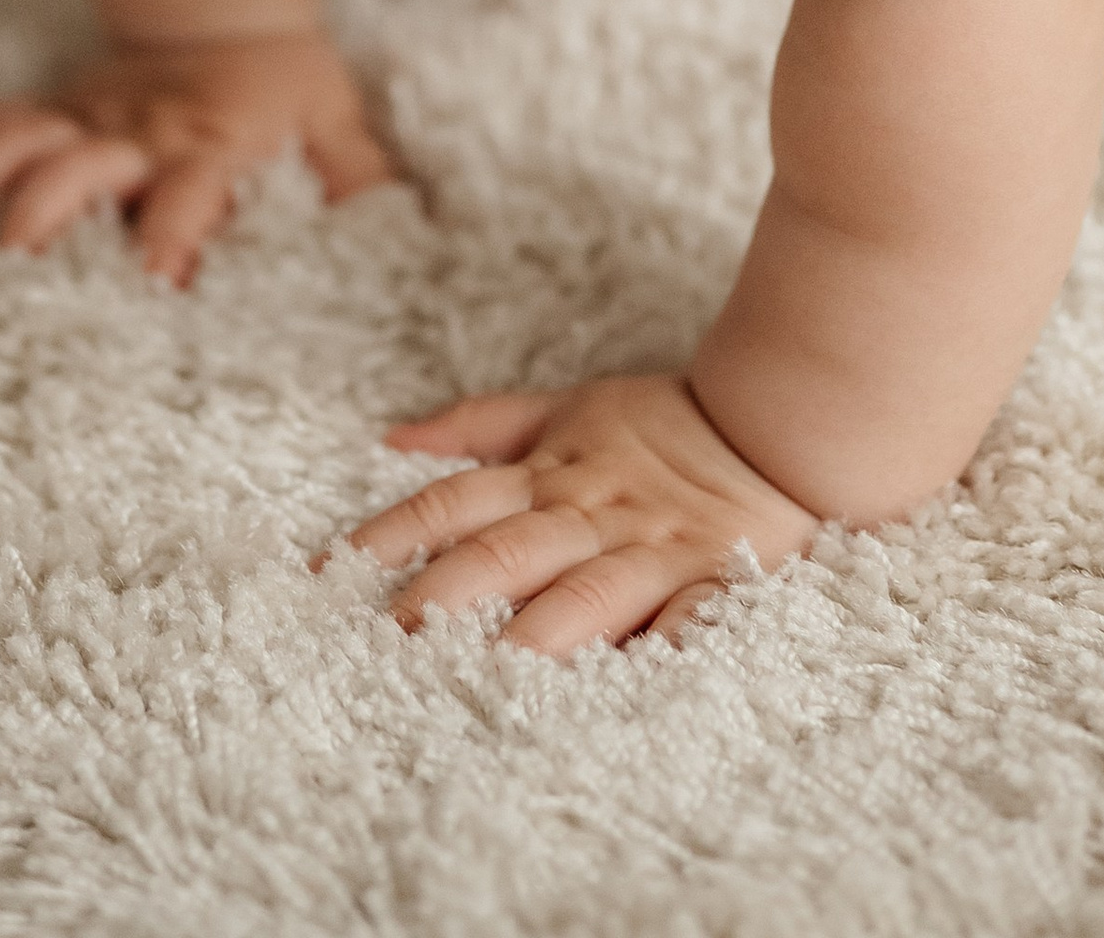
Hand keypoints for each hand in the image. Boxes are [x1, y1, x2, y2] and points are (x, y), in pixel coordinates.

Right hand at [0, 28, 396, 285]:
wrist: (233, 12)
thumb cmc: (289, 89)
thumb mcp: (336, 124)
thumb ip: (357, 182)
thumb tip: (388, 237)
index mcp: (211, 147)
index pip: (192, 190)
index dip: (176, 227)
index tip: (156, 270)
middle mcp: (144, 135)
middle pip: (91, 164)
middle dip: (52, 204)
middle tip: (15, 250)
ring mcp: (95, 118)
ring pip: (30, 138)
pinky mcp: (64, 108)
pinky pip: (8, 117)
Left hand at [337, 372, 821, 654]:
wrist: (776, 422)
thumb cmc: (661, 428)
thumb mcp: (566, 409)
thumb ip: (481, 426)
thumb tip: (393, 437)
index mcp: (551, 475)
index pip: (452, 504)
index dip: (389, 537)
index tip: (327, 580)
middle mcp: (591, 514)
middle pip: (505, 555)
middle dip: (444, 598)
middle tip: (384, 643)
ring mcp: (652, 553)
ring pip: (584, 595)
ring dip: (533, 637)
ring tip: (481, 680)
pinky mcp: (713, 585)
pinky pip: (688, 624)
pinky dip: (662, 655)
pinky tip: (630, 694)